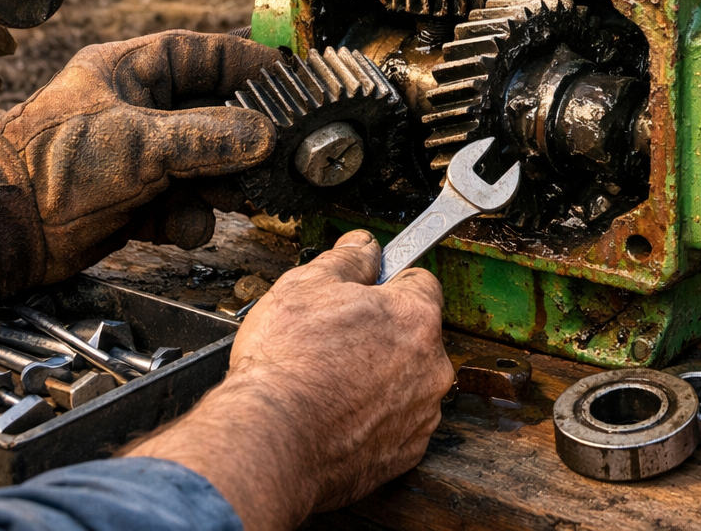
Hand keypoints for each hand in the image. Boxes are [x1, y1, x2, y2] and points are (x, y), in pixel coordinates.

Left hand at [0, 31, 281, 310]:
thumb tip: (266, 136)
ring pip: (204, 165)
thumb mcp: (143, 144)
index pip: (205, 55)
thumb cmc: (49, 167)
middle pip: (213, 117)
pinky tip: (179, 226)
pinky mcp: (134, 200)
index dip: (249, 67)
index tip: (289, 82)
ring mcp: (136, 156)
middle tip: (277, 158)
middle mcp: (137, 110)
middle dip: (243, 143)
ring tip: (237, 200)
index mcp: (131, 72)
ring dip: (221, 187)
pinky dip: (187, 219)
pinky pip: (182, 204)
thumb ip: (211, 139)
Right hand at [127, 229, 454, 530]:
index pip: (421, 282)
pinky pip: (395, 425)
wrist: (268, 441)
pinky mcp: (404, 455)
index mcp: (416, 318)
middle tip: (335, 340)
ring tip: (330, 381)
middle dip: (383, 334)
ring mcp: (421, 415)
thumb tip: (364, 245)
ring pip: (407, 382)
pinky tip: (335, 414)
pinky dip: (371, 419)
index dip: (388, 282)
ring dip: (380, 379)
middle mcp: (432, 368)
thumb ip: (347, 258)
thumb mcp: (306, 285)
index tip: (366, 291)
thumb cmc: (286, 365)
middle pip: (416, 336)